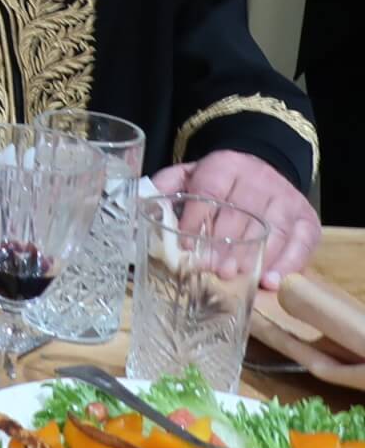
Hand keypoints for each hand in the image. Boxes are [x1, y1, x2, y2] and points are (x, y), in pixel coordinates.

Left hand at [150, 150, 319, 289]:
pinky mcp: (307, 218)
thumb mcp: (190, 174)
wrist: (262, 167)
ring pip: (272, 228)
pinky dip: (289, 263)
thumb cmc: (219, 180)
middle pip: (242, 213)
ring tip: (233, 276)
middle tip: (210, 267)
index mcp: (226, 165)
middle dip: (224, 243)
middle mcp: (259, 179)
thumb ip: (167, 186)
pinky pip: (302, 241)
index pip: (210, 189)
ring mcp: (286, 199)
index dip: (196, 217)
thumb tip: (141, 203)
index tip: (183, 243)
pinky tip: (272, 281)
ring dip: (254, 255)